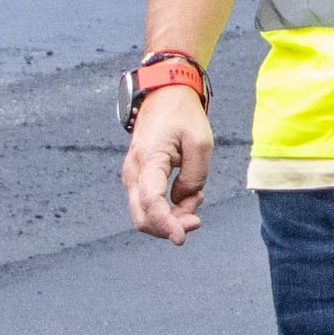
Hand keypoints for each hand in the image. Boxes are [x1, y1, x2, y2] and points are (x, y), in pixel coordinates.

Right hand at [123, 85, 215, 242]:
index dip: (166, 225)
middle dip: (170, 226)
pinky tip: (186, 194)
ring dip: (172, 217)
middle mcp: (134, 172)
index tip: (181, 239)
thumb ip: (194, 178)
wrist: (164, 96)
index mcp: (148, 160)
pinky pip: (149, 204)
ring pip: (145, 214)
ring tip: (196, 195)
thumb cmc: (183, 116)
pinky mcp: (138, 178)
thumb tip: (182, 202)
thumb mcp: (201, 144)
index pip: (152, 202)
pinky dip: (168, 209)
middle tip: (197, 219)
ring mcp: (132, 176)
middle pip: (143, 218)